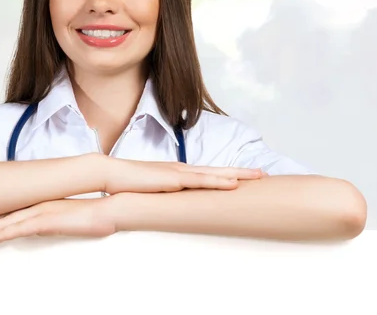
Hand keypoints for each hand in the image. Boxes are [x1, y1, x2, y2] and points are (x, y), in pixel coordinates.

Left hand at [0, 198, 116, 245]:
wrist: (108, 209)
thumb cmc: (88, 216)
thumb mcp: (63, 220)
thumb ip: (47, 221)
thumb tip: (35, 228)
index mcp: (37, 205)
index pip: (7, 213)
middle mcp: (35, 206)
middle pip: (1, 216)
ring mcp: (40, 211)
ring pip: (5, 221)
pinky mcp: (47, 219)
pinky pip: (20, 227)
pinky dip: (3, 232)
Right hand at [104, 158, 268, 194]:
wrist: (113, 174)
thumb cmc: (130, 184)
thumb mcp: (152, 192)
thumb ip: (165, 197)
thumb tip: (173, 207)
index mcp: (178, 173)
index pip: (208, 173)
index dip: (228, 174)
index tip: (246, 176)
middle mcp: (182, 170)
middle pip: (218, 171)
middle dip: (241, 172)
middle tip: (263, 174)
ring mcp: (179, 173)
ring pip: (215, 174)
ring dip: (237, 174)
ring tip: (257, 176)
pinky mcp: (174, 179)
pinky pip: (201, 181)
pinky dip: (219, 181)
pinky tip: (233, 183)